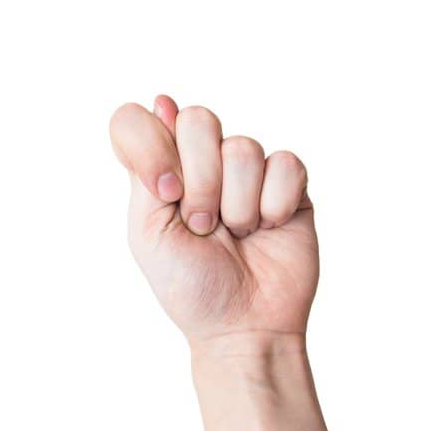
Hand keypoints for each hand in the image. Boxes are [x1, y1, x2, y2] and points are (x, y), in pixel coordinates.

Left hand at [110, 94, 314, 345]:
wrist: (241, 328)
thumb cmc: (189, 284)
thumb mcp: (147, 229)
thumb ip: (147, 165)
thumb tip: (161, 102)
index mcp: (161, 164)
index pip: (140, 117)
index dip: (150, 146)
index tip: (165, 191)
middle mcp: (203, 158)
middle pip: (198, 119)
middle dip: (200, 181)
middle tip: (202, 224)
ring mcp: (247, 170)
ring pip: (243, 147)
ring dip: (237, 203)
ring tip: (236, 233)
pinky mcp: (290, 186)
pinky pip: (286, 164)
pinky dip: (274, 204)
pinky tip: (267, 228)